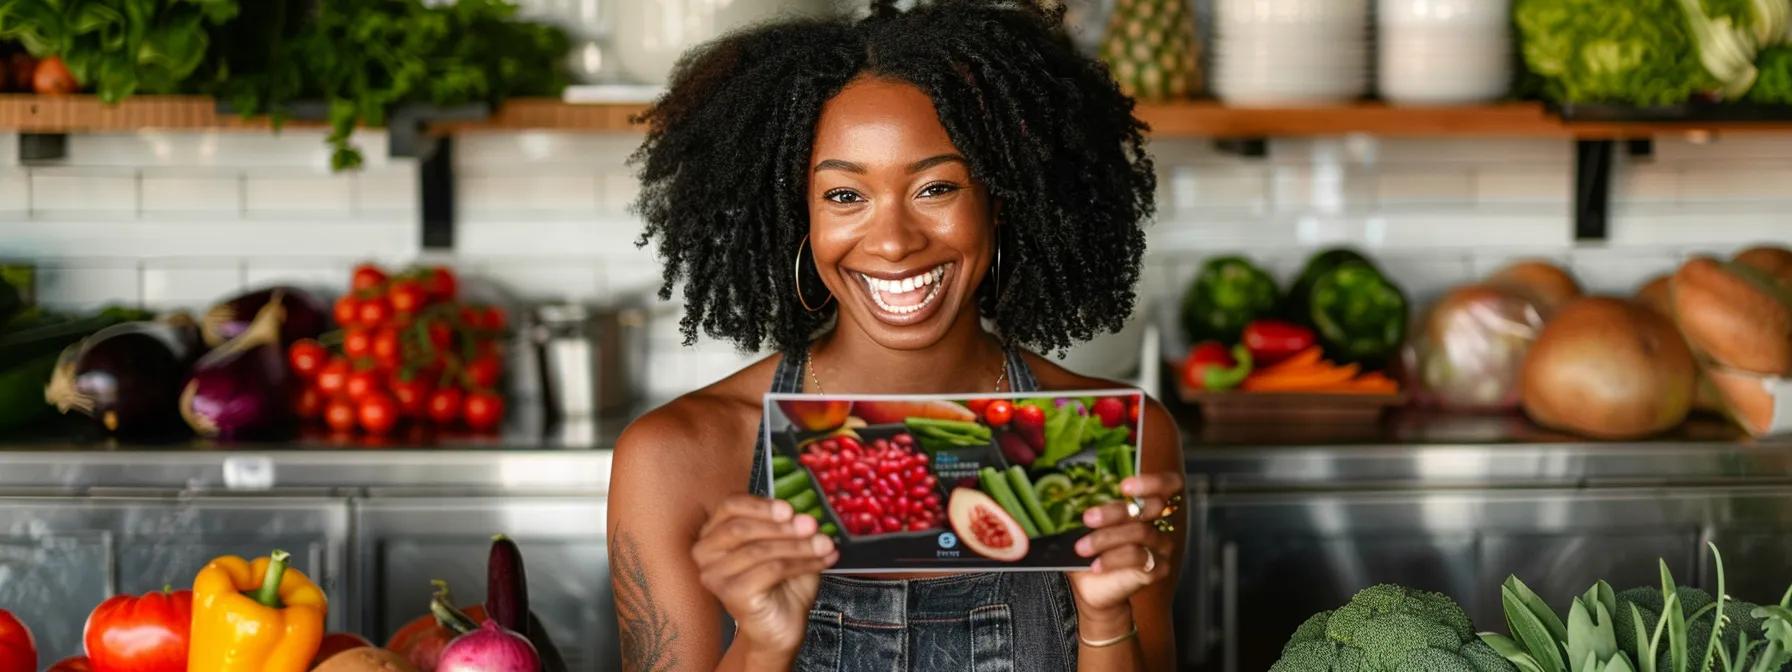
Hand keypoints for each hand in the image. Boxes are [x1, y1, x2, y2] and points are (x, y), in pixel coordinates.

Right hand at [691, 495, 837, 656]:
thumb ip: (790, 525)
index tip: (789, 509)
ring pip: (759, 550)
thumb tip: (806, 513)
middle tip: (812, 526)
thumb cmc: (780, 585)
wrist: (781, 627)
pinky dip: (800, 563)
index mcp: (714, 533)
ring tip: (824, 545)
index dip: (761, 505)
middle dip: (782, 526)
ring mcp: (715, 575)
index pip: (730, 506)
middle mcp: (706, 553)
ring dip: (798, 545)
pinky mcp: (732, 594)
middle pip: (741, 528)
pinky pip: (770, 570)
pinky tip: (820, 562)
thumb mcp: (786, 545)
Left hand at [1066, 472, 1184, 617]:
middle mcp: (1162, 523)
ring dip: (1105, 538)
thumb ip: (1095, 504)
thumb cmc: (1092, 547)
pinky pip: (1138, 557)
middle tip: (1088, 518)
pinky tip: (1095, 565)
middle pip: (1152, 507)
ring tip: (1081, 547)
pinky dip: (1113, 559)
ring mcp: (1162, 547)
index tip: (1124, 486)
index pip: (1170, 485)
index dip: (1153, 482)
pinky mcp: (1157, 569)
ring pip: (1140, 533)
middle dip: (1117, 511)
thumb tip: (1076, 491)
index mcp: (1150, 505)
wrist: (1091, 586)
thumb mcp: (1091, 522)